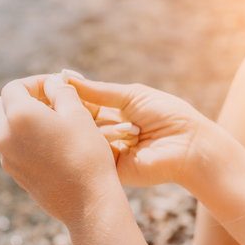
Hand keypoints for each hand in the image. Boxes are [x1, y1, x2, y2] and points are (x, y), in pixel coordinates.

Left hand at [0, 75, 119, 223]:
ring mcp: (7, 157)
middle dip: (23, 98)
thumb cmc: (87, 154)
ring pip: (5, 127)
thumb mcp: (78, 114)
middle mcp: (5, 136)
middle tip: (50, 100)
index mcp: (19, 116)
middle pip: (2, 105)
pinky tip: (52, 143)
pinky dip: (25, 137)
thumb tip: (52, 83)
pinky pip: (12, 146)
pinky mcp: (15, 173)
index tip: (54, 85)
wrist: (88, 201)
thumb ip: (61, 91)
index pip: (14, 87)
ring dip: (23, 117)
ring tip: (54, 121)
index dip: (35, 82)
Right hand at [64, 71, 217, 185]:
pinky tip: (129, 136)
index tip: (54, 87)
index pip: (80, 103)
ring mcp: (107, 151)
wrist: (189, 144)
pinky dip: (109, 141)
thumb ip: (98, 90)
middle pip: (78, 120)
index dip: (69, 96)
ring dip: (108, 127)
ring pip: (85, 135)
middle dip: (77, 112)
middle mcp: (106, 131)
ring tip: (135, 128)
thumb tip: (64, 76)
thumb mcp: (131, 95)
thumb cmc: (167, 114)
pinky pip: (96, 152)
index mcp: (112, 112)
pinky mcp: (111, 169)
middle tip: (72, 105)